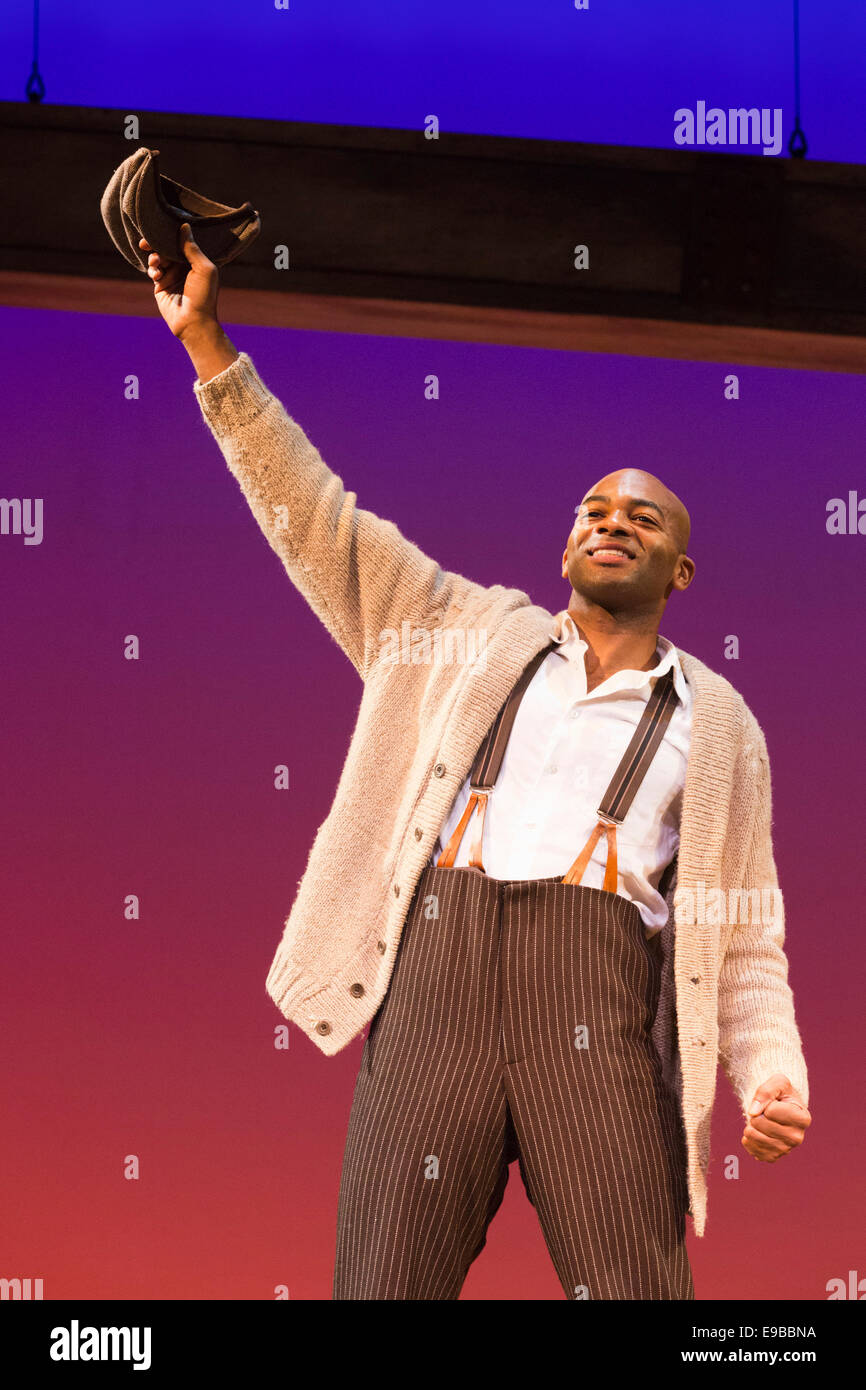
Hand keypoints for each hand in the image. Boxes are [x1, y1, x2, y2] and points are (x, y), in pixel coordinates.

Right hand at [139, 223, 219, 339]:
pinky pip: (153, 271)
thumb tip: (184, 226)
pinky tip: (157, 274)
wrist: (193, 322)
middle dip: (156, 244)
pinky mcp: (161, 285)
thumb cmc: (204, 296)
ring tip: (156, 262)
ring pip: (157, 258)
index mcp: (196, 261)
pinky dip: (153, 269)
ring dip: (154, 257)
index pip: (181, 242)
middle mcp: (184, 266)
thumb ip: (193, 248)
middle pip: (166, 248)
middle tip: (146, 242)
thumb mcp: (203, 269)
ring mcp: (171, 275)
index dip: (170, 234)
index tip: (159, 228)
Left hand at [741, 1073, 810, 1161]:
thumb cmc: (781, 1094)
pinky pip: (752, 1150)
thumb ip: (766, 1091)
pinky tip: (756, 1133)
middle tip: (763, 1112)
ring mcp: (786, 1150)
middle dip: (756, 1114)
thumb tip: (753, 1112)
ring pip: (755, 1137)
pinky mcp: (773, 1157)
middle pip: (761, 1124)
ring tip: (758, 1122)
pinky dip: (748, 1140)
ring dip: (750, 1126)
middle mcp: (797, 1138)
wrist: (778, 1108)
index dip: (766, 1102)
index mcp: (803, 1119)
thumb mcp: (778, 1082)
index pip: (770, 1110)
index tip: (774, 1103)